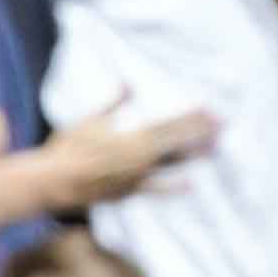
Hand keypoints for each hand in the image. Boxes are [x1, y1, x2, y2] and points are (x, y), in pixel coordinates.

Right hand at [45, 102, 216, 206]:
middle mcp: (142, 158)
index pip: (171, 124)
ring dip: (194, 154)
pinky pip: (156, 188)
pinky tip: (191, 184)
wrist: (54, 182)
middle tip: (223, 125)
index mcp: (134, 137)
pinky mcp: (130, 190)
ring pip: (173, 162)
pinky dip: (174, 186)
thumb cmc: (68, 147)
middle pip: (178, 142)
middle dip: (201, 132)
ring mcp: (138, 176)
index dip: (192, 117)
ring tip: (215, 147)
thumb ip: (113, 104)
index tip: (210, 110)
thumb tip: (128, 86)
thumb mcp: (90, 119)